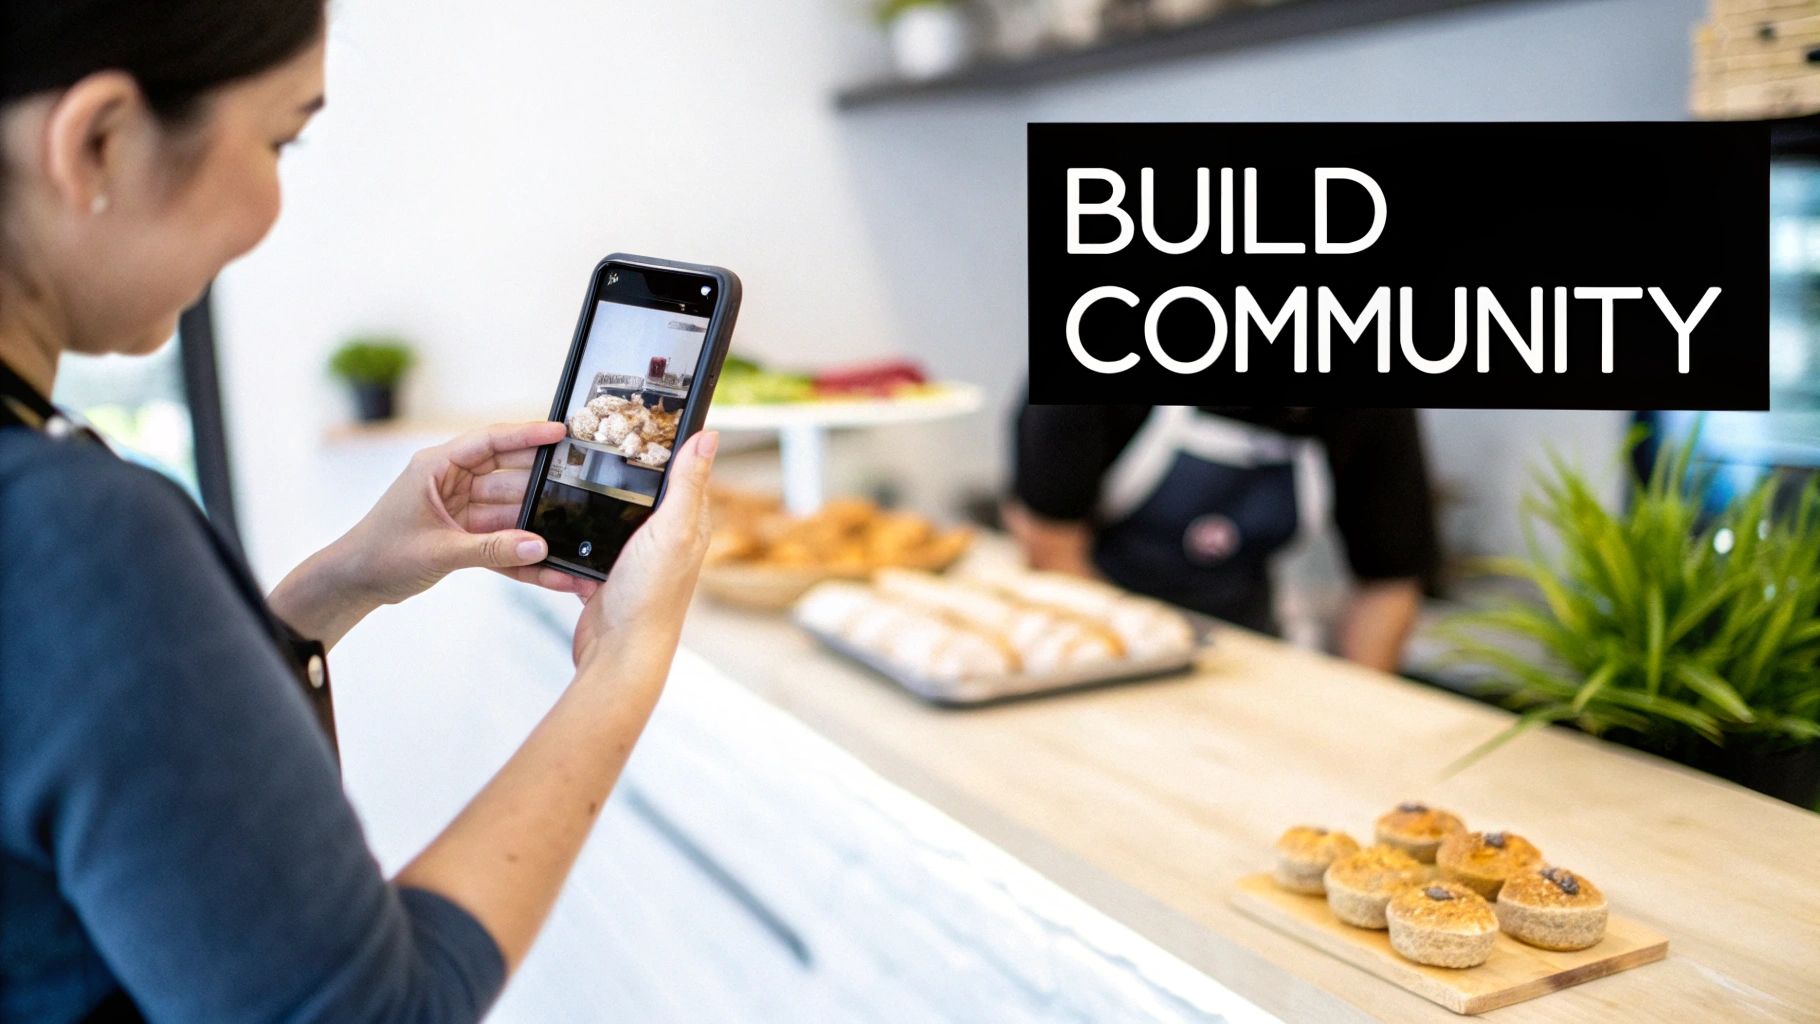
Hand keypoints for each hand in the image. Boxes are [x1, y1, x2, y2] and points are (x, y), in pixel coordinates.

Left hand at [338, 421, 593, 604]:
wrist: (354, 584)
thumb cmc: (380, 554)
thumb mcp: (439, 550)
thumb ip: (491, 549)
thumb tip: (539, 546)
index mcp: (437, 468)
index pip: (490, 442)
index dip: (527, 435)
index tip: (560, 433)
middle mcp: (452, 483)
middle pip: (509, 476)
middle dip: (543, 484)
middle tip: (581, 485)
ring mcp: (461, 510)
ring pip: (511, 512)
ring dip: (537, 528)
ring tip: (572, 538)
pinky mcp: (466, 537)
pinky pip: (502, 542)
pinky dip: (522, 557)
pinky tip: (550, 571)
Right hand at [572, 431, 718, 670]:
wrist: (618, 652)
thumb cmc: (651, 597)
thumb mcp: (673, 530)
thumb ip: (688, 484)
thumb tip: (709, 437)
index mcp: (689, 523)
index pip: (685, 471)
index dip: (672, 442)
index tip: (652, 411)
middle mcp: (666, 539)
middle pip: (648, 489)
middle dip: (630, 463)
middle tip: (607, 430)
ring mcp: (636, 557)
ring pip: (617, 513)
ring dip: (602, 495)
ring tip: (580, 464)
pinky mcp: (607, 573)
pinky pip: (592, 542)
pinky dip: (581, 530)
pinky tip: (565, 515)